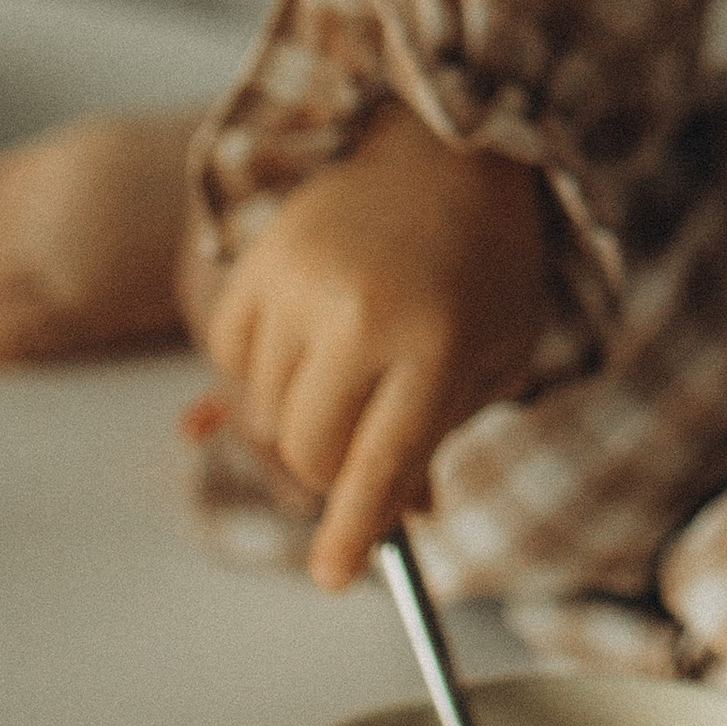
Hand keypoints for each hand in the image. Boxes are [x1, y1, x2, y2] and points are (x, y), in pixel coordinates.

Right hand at [202, 101, 556, 588]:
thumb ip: (444, 433)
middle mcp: (362, 317)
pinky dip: (256, 372)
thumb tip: (396, 516)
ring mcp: (300, 285)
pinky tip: (306, 346)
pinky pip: (227, 357)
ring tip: (348, 380)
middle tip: (358, 458)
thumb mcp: (499, 350)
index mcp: (438, 345)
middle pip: (309, 451)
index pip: (380, 466)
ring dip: (296, 420)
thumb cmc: (486, 260)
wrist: (446, 149)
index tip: (333, 576)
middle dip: (330, 474)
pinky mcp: (259, 261)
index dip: (351, 532)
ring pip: (263, 412)